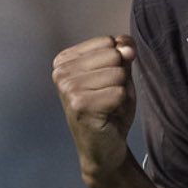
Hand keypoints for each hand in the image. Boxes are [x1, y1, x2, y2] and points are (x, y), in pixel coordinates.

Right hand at [52, 35, 136, 179]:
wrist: (104, 147)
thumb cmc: (110, 107)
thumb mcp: (119, 73)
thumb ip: (123, 52)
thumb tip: (127, 46)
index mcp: (65, 60)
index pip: (109, 41)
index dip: (119, 61)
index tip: (106, 82)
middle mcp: (61, 72)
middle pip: (114, 56)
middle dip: (120, 77)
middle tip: (108, 96)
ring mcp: (67, 89)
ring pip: (118, 74)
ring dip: (120, 92)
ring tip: (107, 105)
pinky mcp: (79, 105)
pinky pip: (119, 92)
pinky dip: (120, 104)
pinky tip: (107, 115)